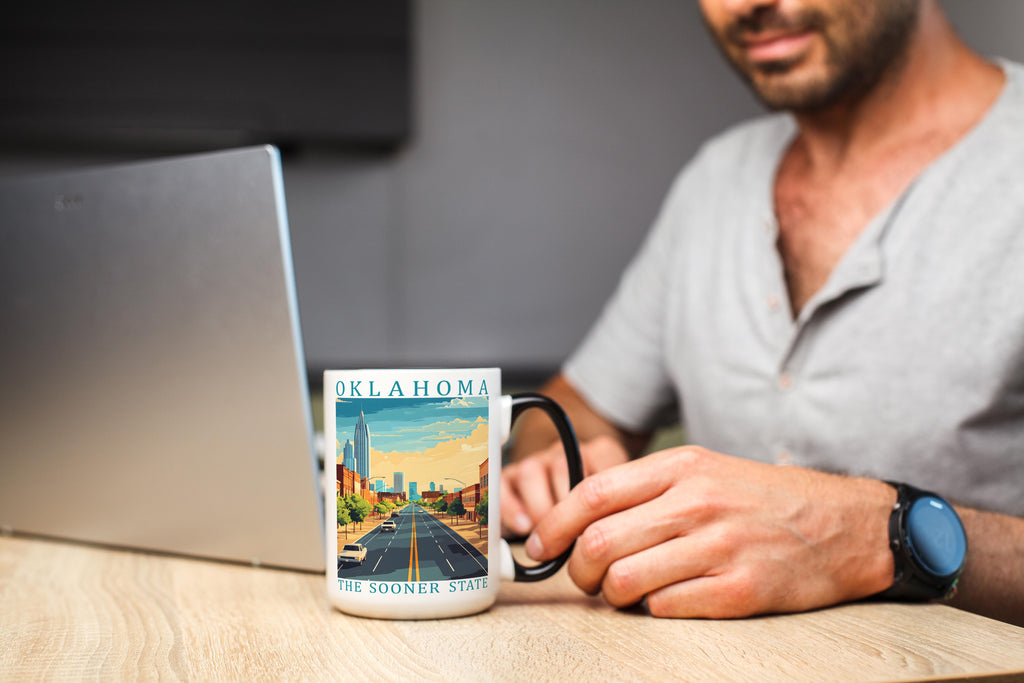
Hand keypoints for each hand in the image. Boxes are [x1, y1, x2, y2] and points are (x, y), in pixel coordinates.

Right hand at [501, 435, 629, 536]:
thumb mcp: (616, 508)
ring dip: (540, 509)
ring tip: (549, 536)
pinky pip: (502, 486)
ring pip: (531, 472)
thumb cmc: (598, 512)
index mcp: (598, 454)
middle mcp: (566, 453)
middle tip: (573, 536)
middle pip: (562, 467)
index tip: (601, 527)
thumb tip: (608, 536)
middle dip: (567, 508)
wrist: (567, 509)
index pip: (602, 463)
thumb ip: (616, 513)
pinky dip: (511, 508)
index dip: (600, 499)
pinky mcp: (511, 478)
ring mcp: (537, 462)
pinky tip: (524, 527)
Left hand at [524, 446, 896, 617]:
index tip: (539, 547)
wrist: (844, 524)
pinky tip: (668, 599)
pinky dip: (653, 610)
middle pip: (598, 542)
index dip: (553, 525)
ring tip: (625, 592)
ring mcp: (719, 547)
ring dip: (611, 596)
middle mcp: (697, 503)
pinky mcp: (740, 590)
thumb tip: (580, 522)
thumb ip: (646, 491)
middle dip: (577, 571)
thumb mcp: (705, 471)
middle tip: (585, 579)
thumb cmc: (763, 499)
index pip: (592, 494)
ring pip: (623, 581)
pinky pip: (664, 609)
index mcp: (682, 468)